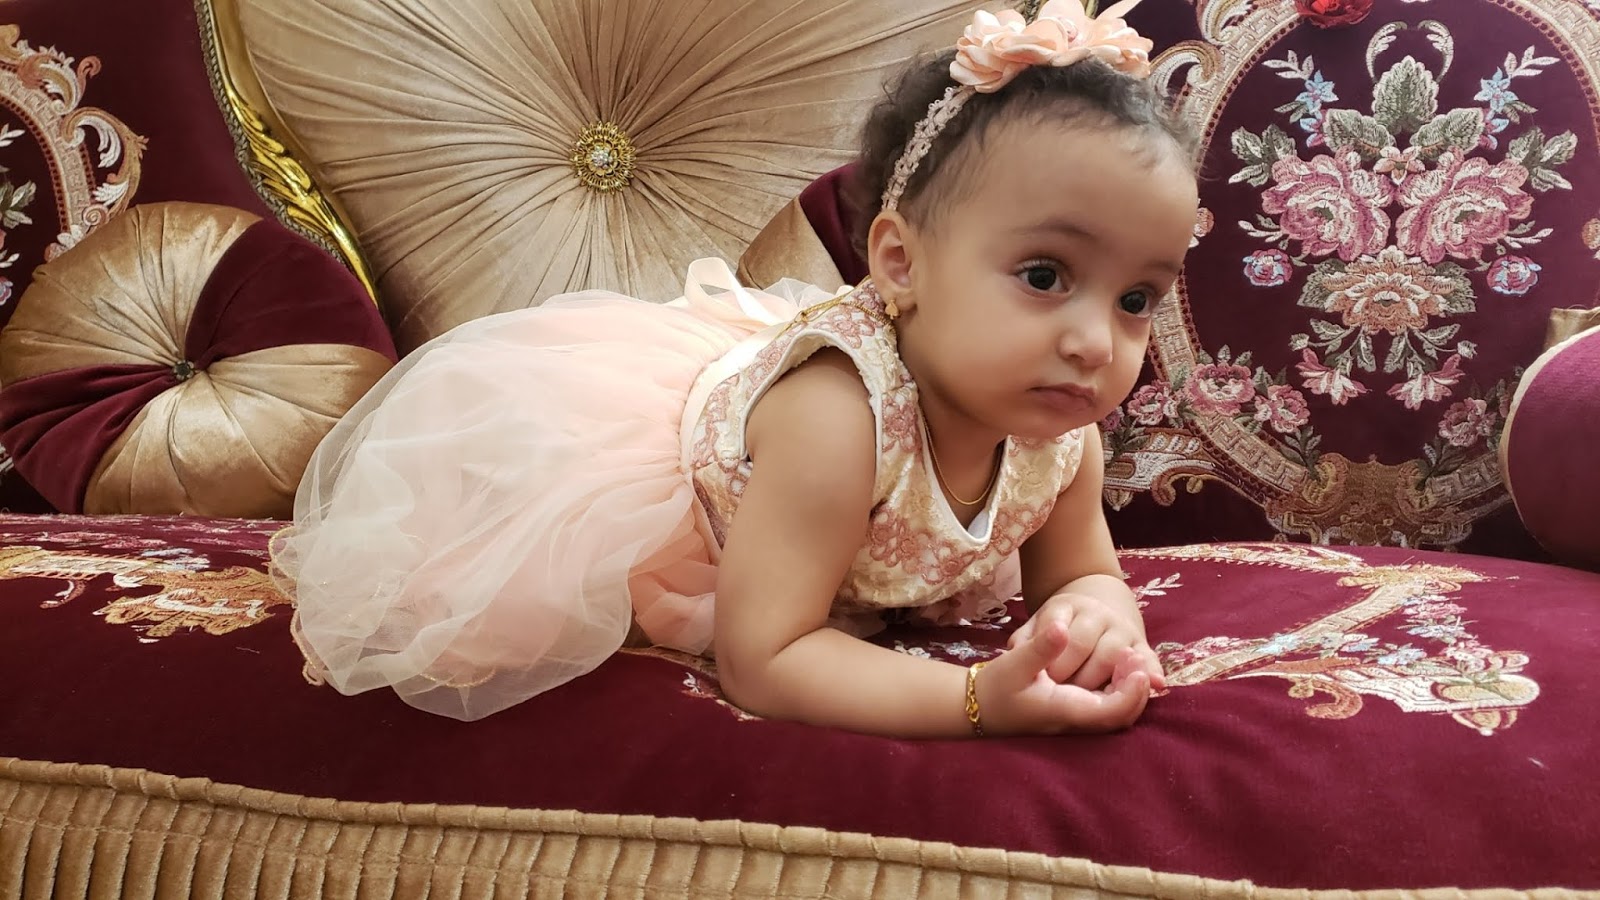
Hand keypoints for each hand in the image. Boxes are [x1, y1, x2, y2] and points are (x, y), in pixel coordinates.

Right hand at [973, 616, 1150, 735]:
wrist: (979, 707)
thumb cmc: (995, 687)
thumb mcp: (1013, 663)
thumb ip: (1040, 648)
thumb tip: (1062, 629)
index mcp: (1064, 711)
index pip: (1111, 711)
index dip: (1130, 691)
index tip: (1134, 662)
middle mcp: (1074, 721)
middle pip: (1122, 717)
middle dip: (1137, 690)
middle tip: (1135, 656)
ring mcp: (1076, 720)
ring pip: (1117, 714)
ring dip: (1129, 689)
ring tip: (1129, 658)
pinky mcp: (1074, 713)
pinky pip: (1106, 708)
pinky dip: (1118, 690)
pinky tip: (1115, 667)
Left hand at [1008, 592, 1165, 691]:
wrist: (1085, 614)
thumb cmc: (1049, 632)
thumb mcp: (1032, 630)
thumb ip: (1026, 642)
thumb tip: (1017, 649)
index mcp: (1066, 605)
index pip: (1063, 634)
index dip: (1055, 661)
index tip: (1046, 680)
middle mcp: (1097, 613)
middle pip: (1089, 645)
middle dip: (1075, 675)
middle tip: (1063, 694)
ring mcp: (1120, 627)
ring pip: (1118, 654)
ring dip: (1105, 680)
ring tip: (1087, 698)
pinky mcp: (1139, 644)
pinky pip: (1149, 657)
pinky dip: (1153, 670)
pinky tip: (1155, 684)